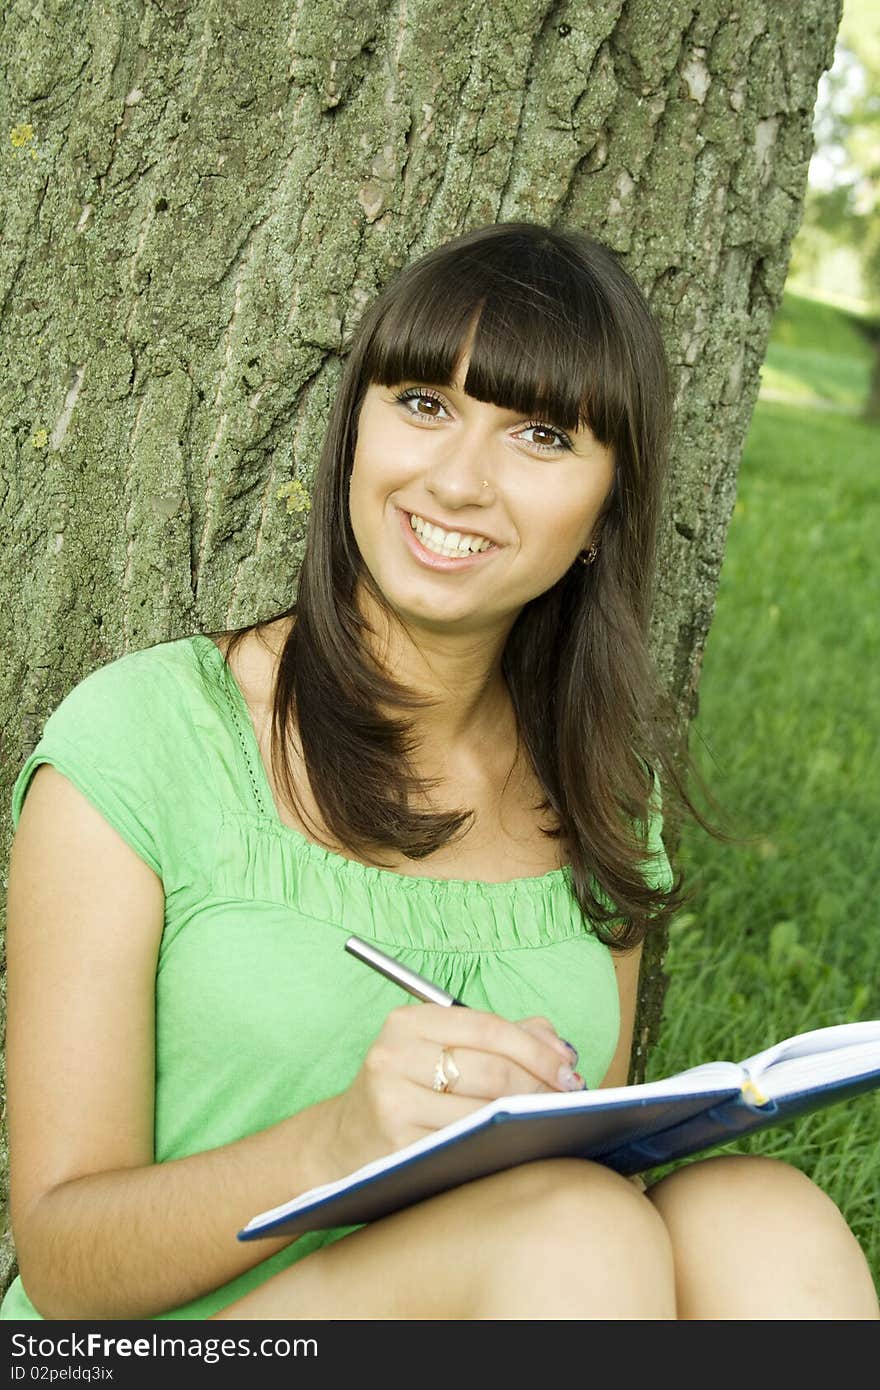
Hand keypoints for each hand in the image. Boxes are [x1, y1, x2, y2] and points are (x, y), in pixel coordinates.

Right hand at [324, 1005, 583, 1177]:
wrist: (342, 1141)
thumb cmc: (406, 1088)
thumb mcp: (440, 1048)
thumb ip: (501, 1037)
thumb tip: (557, 1044)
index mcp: (407, 1022)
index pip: (488, 1027)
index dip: (537, 1050)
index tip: (569, 1069)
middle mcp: (393, 1056)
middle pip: (490, 1070)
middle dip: (539, 1086)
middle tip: (568, 1099)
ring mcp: (392, 1103)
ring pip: (481, 1110)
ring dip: (525, 1118)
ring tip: (550, 1120)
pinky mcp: (396, 1147)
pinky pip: (463, 1145)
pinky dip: (496, 1144)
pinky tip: (515, 1144)